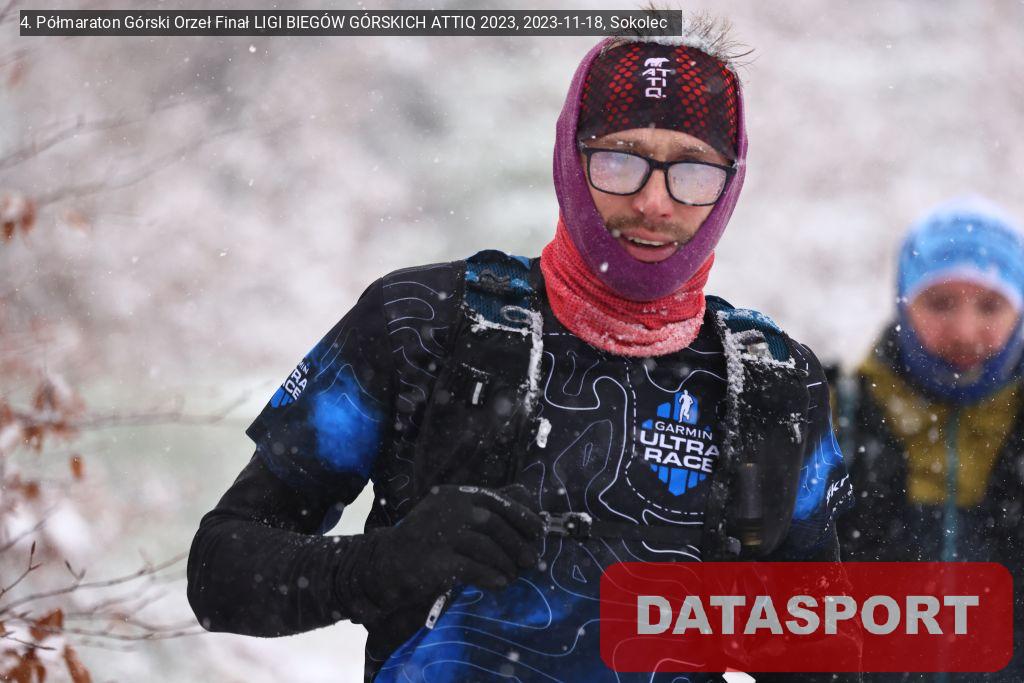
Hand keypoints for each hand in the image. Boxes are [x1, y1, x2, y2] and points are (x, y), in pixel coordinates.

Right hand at [357, 484, 543, 611]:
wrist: (385, 564)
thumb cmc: (426, 541)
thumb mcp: (451, 516)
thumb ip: (482, 510)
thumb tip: (526, 508)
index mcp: (454, 495)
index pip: (497, 500)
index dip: (522, 515)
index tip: (538, 531)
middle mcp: (448, 509)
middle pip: (495, 524)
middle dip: (518, 544)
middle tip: (531, 561)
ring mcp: (441, 534)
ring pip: (487, 548)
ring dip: (506, 564)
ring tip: (512, 576)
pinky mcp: (437, 561)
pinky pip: (474, 569)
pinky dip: (491, 577)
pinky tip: (498, 584)